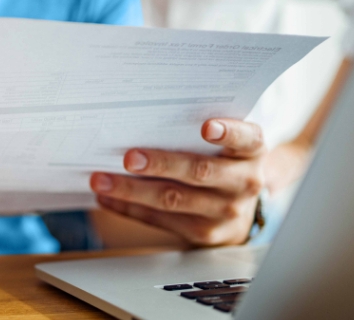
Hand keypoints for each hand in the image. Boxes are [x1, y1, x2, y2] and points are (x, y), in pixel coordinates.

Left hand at [90, 119, 266, 246]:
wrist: (241, 209)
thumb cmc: (223, 163)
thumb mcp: (227, 146)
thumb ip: (200, 133)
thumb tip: (142, 120)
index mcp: (252, 152)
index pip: (246, 139)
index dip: (228, 133)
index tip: (207, 127)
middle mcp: (244, 182)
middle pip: (200, 172)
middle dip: (161, 164)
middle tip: (129, 157)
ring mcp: (225, 212)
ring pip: (173, 200)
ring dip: (132, 190)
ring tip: (101, 180)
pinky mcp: (204, 233)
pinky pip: (160, 220)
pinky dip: (129, 208)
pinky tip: (107, 198)